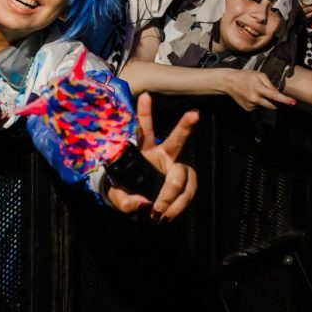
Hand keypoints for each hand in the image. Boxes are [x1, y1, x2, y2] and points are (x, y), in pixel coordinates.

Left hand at [105, 93, 198, 220]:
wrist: (137, 208)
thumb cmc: (126, 194)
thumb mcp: (117, 198)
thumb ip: (125, 202)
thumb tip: (144, 204)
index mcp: (140, 153)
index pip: (142, 131)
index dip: (144, 114)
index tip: (145, 96)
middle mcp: (160, 156)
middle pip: (175, 140)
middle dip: (184, 126)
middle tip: (194, 114)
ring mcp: (173, 169)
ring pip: (182, 174)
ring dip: (172, 194)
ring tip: (160, 212)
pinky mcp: (184, 184)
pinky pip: (188, 191)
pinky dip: (178, 205)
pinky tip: (168, 215)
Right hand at [218, 68, 296, 110]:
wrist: (229, 82)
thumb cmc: (245, 76)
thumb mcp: (258, 75)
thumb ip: (269, 83)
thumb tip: (276, 92)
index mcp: (259, 89)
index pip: (275, 96)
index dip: (285, 100)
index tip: (293, 102)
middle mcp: (255, 99)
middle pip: (272, 105)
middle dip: (276, 103)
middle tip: (272, 95)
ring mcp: (251, 105)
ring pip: (264, 106)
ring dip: (265, 101)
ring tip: (255, 91)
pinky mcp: (248, 109)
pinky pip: (258, 107)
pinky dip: (258, 102)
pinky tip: (250, 96)